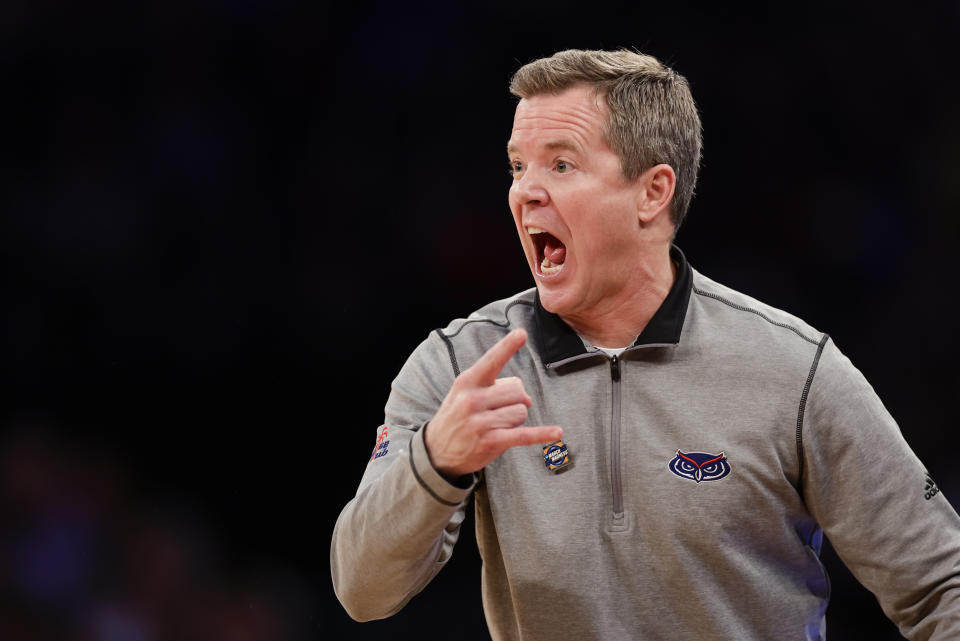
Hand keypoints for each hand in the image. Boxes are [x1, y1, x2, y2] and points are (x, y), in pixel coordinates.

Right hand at [424, 328, 562, 478]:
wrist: (436, 450)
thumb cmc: (457, 416)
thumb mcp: (466, 393)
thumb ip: (496, 387)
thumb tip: (526, 398)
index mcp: (467, 382)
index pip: (491, 360)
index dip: (507, 346)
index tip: (522, 333)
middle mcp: (472, 400)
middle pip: (516, 390)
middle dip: (517, 399)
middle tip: (503, 409)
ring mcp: (481, 422)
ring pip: (520, 412)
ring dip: (516, 419)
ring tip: (499, 425)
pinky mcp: (490, 442)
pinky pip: (523, 435)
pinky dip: (542, 434)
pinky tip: (557, 433)